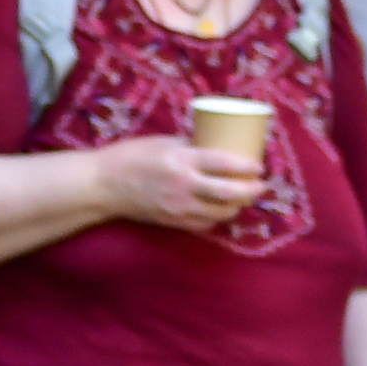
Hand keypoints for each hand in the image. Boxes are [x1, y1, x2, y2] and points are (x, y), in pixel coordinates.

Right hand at [91, 127, 266, 232]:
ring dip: (238, 206)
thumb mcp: (164, 142)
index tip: (259, 166)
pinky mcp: (174, 221)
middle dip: (252, 191)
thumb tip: (215, 146)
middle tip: (261, 185)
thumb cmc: (131, 156)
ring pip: (221, 212)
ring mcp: (180, 207)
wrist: (105, 185)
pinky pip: (205, 224)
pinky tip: (224, 210)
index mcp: (183, 161)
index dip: (247, 167)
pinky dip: (219, 217)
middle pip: (230, 193)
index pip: (224, 164)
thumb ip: (190, 146)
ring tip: (246, 197)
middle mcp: (185, 186)